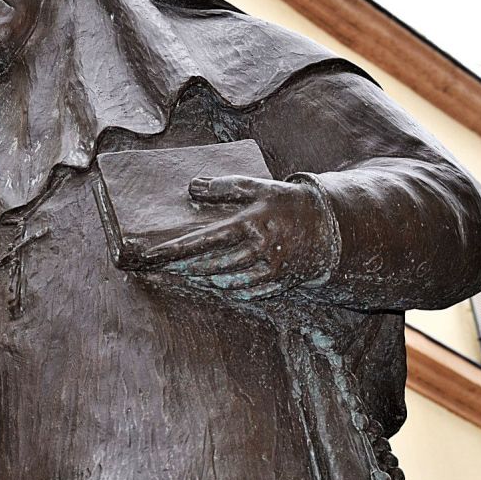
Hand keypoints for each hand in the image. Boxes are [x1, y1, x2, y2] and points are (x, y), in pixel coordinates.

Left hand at [144, 175, 337, 299]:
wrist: (329, 226)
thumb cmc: (287, 203)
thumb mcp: (258, 187)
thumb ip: (224, 187)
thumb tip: (192, 187)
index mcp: (250, 223)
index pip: (204, 239)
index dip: (175, 249)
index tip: (151, 255)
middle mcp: (259, 248)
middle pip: (210, 265)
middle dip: (186, 267)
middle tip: (166, 265)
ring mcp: (269, 268)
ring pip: (225, 281)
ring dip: (205, 277)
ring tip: (189, 271)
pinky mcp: (277, 282)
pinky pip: (244, 292)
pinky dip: (228, 288)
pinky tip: (218, 280)